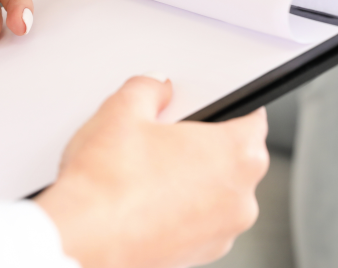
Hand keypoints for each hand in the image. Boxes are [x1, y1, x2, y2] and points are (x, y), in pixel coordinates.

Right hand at [35, 76, 268, 267]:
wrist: (84, 243)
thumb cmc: (108, 186)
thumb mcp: (122, 111)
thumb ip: (148, 89)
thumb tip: (155, 88)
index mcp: (239, 154)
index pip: (253, 117)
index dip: (229, 106)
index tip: (210, 105)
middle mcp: (242, 198)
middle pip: (235, 157)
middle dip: (204, 145)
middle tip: (165, 136)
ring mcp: (223, 233)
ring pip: (216, 194)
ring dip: (192, 182)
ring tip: (146, 172)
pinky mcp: (199, 256)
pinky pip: (198, 222)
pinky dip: (179, 212)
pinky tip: (143, 201)